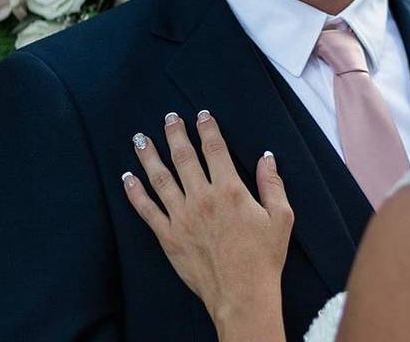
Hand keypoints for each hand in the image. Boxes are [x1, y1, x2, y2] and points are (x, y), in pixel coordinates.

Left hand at [122, 111, 293, 334]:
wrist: (242, 294)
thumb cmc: (264, 258)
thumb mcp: (281, 217)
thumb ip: (272, 184)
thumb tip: (266, 157)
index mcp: (229, 190)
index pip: (214, 149)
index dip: (207, 128)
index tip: (201, 115)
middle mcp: (202, 198)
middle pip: (184, 157)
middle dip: (175, 133)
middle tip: (168, 118)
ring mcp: (182, 217)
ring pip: (160, 178)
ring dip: (149, 156)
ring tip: (141, 138)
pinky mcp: (169, 237)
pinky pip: (147, 210)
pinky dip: (135, 192)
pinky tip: (128, 178)